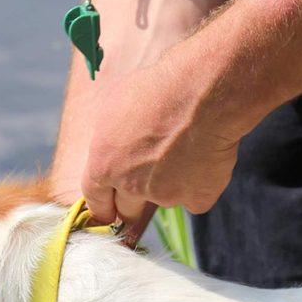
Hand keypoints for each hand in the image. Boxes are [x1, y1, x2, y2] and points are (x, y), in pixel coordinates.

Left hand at [81, 50, 240, 223]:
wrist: (202, 94)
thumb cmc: (157, 90)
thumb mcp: (115, 107)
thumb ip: (111, 139)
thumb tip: (113, 147)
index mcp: (104, 165)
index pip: (96, 199)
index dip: (102, 206)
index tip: (107, 212)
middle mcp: (131, 186)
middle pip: (127, 211)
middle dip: (131, 207)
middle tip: (146, 188)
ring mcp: (166, 196)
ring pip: (165, 198)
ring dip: (170, 185)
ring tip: (185, 148)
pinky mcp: (197, 198)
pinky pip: (196, 198)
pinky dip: (201, 185)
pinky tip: (206, 158)